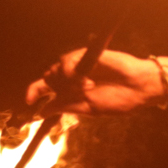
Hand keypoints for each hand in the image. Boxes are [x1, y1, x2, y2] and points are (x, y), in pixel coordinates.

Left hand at [26, 49, 164, 114]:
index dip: (34, 94)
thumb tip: (40, 112)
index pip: (46, 90)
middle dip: (48, 87)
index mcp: (71, 91)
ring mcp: (78, 65)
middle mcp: (72, 77)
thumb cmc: (118, 100)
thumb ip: (64, 107)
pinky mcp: (85, 55)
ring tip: (86, 88)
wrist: (138, 87)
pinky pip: (66, 61)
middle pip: (48, 77)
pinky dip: (71, 72)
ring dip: (65, 81)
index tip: (28, 102)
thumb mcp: (88, 108)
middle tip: (63, 95)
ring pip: (55, 69)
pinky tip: (87, 81)